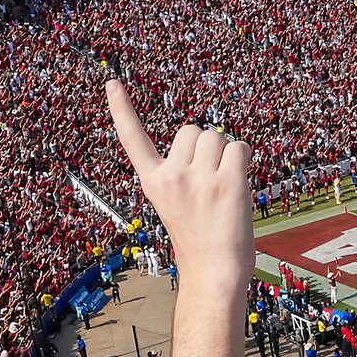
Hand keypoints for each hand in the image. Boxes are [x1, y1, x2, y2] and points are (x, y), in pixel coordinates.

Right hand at [110, 80, 252, 286]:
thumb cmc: (199, 240)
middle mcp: (172, 176)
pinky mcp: (228, 182)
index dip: (122, 109)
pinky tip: (238, 183)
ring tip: (223, 187)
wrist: (213, 273)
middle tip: (209, 182)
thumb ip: (182, 171)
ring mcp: (200, 178)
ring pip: (217, 137)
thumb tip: (208, 139)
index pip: (133, 139)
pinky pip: (239, 148)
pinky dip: (244, 160)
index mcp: (153, 182)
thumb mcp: (174, 203)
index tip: (112, 83)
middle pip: (192, 130)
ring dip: (226, 154)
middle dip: (205, 147)